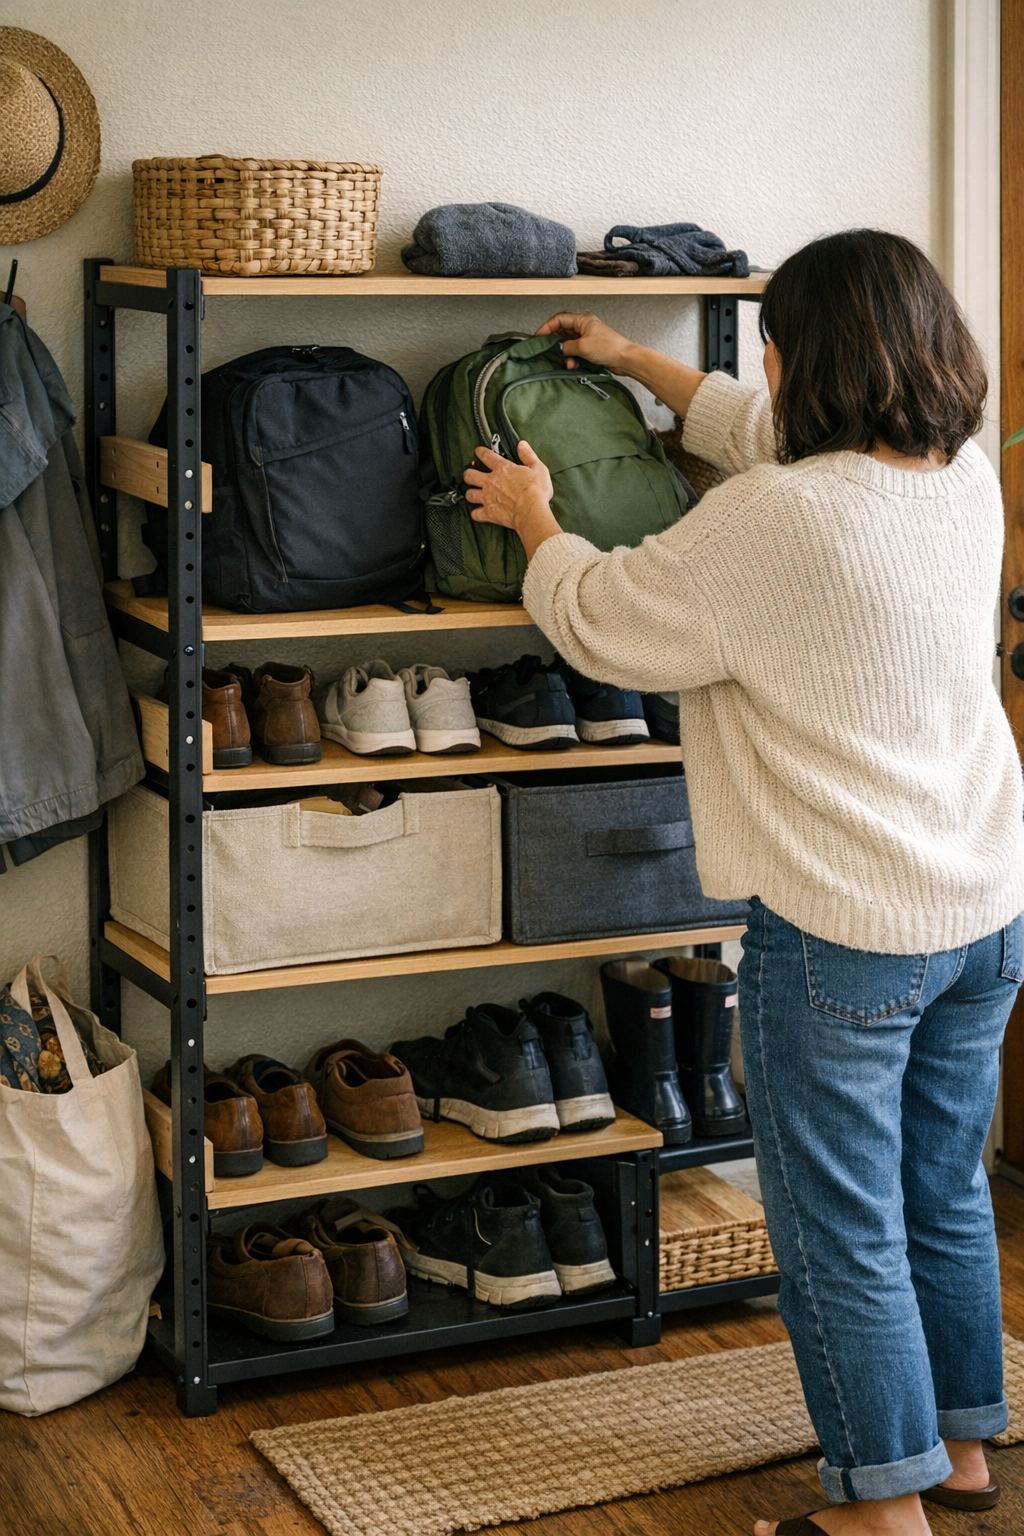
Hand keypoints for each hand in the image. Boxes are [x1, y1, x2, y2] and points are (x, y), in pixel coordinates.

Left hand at [464, 442, 560, 559]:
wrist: (531, 511)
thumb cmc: (535, 492)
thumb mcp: (538, 468)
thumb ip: (528, 455)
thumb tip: (522, 445)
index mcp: (503, 469)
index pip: (487, 456)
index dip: (480, 452)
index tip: (478, 451)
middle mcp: (491, 482)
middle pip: (470, 475)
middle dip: (468, 474)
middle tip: (470, 474)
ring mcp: (487, 497)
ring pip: (469, 494)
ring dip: (470, 493)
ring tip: (472, 493)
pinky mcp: (488, 513)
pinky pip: (476, 514)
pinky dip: (476, 514)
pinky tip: (478, 513)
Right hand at [535, 311, 634, 373]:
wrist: (625, 359)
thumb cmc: (610, 347)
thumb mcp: (583, 346)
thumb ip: (566, 346)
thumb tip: (557, 348)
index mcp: (583, 320)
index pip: (559, 319)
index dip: (547, 327)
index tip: (538, 336)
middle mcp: (585, 327)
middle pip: (563, 331)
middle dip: (556, 342)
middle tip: (548, 349)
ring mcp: (588, 338)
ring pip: (569, 344)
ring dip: (566, 353)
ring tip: (567, 361)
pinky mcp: (590, 349)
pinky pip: (576, 352)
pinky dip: (572, 358)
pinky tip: (574, 364)